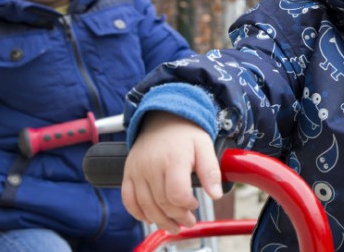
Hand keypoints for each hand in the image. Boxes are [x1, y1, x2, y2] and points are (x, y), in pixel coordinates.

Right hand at [121, 111, 222, 232]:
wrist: (162, 118)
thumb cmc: (185, 134)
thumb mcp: (204, 146)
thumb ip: (211, 170)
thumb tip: (215, 194)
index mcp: (174, 159)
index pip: (177, 193)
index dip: (187, 205)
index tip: (195, 204)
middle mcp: (152, 166)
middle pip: (162, 203)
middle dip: (178, 217)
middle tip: (188, 220)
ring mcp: (137, 170)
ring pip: (146, 205)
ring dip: (160, 221)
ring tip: (173, 225)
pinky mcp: (128, 173)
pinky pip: (128, 199)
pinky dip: (138, 213)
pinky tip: (151, 218)